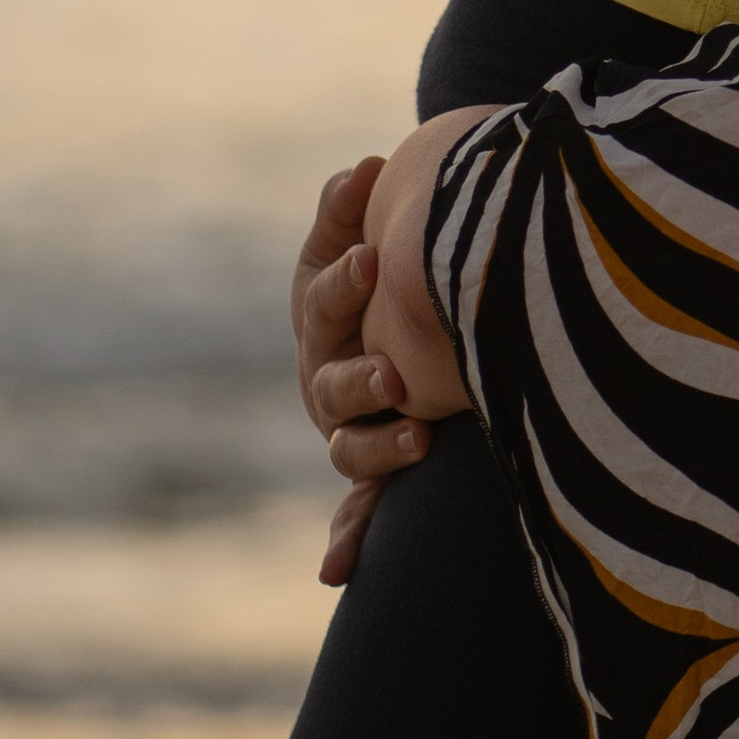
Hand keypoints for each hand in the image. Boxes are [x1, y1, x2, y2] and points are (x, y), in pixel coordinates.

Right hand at [290, 157, 429, 588]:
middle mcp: (327, 376)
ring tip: (417, 438)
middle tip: (395, 372)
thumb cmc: (371, 258)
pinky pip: (359, 507)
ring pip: (351, 447)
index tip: (372, 258)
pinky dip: (347, 536)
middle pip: (334, 382)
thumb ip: (347, 204)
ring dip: (377, 447)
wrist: (390, 299)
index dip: (343, 282)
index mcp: (320, 314)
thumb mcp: (350, 231)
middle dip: (363, 375)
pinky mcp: (374, 462)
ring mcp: (350, 424)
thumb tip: (364, 169)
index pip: (324, 301)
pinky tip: (336, 569)